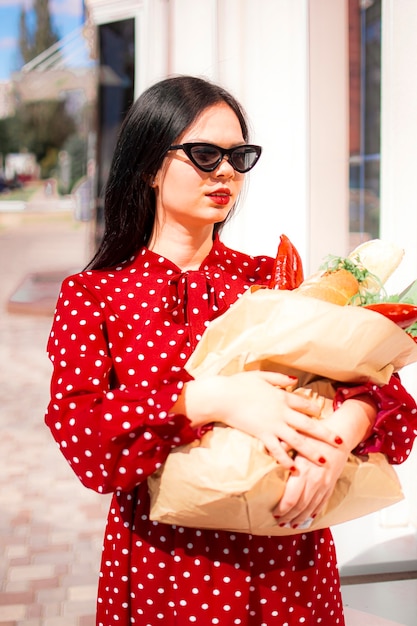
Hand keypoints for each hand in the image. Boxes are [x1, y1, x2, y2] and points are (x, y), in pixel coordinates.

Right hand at [179, 371, 343, 468]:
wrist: (222, 396)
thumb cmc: (238, 384)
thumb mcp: (260, 376)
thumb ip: (279, 378)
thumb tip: (294, 380)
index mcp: (282, 396)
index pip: (305, 404)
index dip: (316, 410)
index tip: (324, 415)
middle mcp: (282, 412)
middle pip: (309, 424)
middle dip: (325, 434)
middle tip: (339, 442)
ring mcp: (273, 425)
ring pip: (298, 441)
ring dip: (312, 451)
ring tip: (324, 461)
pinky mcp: (262, 435)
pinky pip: (277, 450)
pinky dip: (286, 460)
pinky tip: (295, 469)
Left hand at [272, 440, 349, 526]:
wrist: (340, 436)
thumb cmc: (317, 435)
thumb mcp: (298, 438)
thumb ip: (284, 446)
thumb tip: (268, 448)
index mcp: (304, 471)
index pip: (292, 498)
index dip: (283, 509)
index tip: (274, 513)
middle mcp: (315, 481)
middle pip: (300, 506)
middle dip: (289, 517)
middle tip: (280, 523)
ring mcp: (324, 485)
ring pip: (311, 508)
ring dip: (301, 518)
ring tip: (292, 525)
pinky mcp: (331, 485)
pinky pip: (322, 503)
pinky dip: (315, 512)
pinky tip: (309, 517)